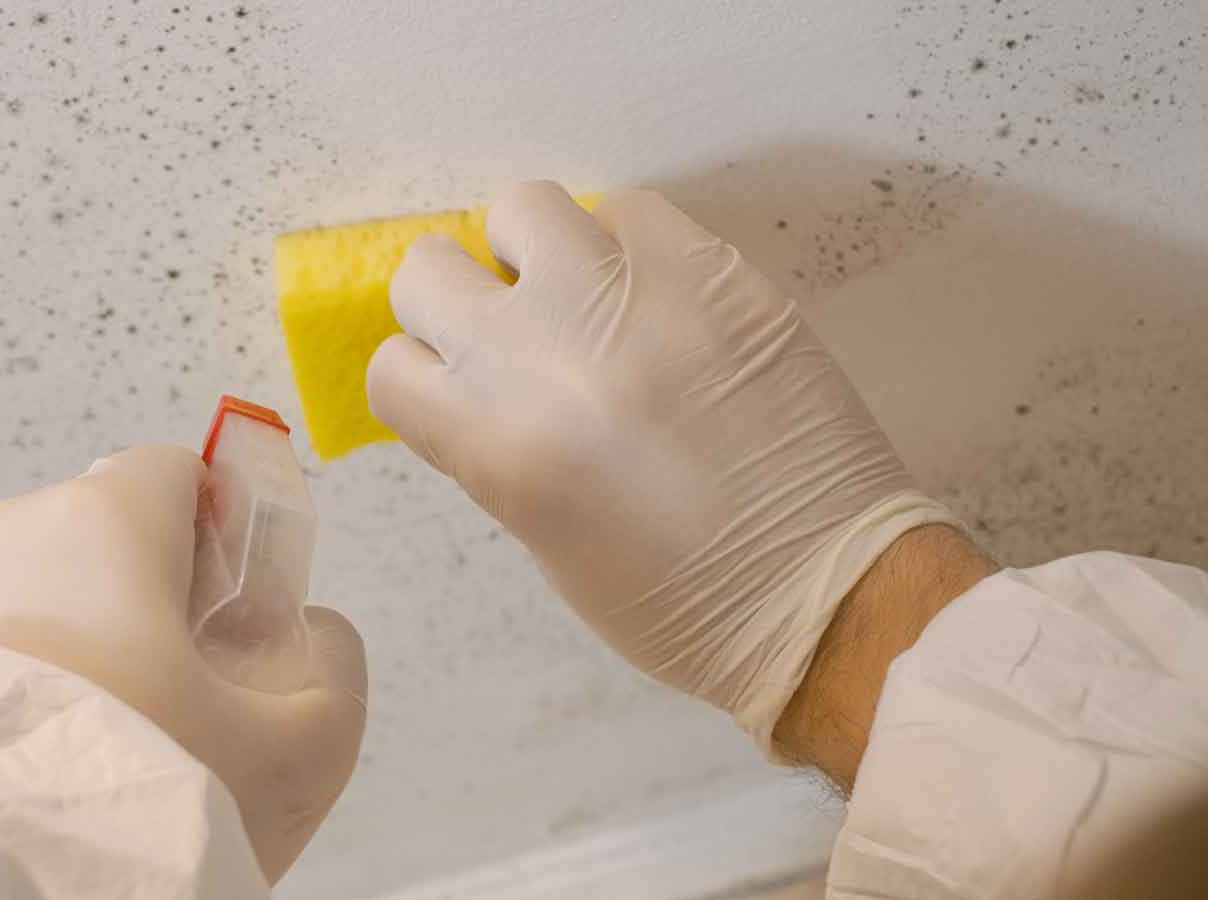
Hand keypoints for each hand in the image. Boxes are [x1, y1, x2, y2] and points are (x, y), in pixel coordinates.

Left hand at [0, 443, 366, 882]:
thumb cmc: (137, 790)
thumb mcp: (297, 747)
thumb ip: (336, 672)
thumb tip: (323, 637)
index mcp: (107, 518)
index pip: (179, 469)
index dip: (224, 531)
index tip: (237, 607)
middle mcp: (19, 532)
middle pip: (116, 532)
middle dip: (159, 596)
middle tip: (191, 688)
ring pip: (55, 587)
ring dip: (95, 642)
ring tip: (124, 735)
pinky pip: (0, 640)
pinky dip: (37, 680)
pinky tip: (61, 755)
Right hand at [367, 181, 954, 752]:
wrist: (823, 591)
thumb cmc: (676, 602)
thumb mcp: (544, 540)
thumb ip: (495, 447)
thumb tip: (487, 379)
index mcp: (492, 440)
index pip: (393, 364)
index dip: (424, 378)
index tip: (458, 389)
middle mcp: (543, 351)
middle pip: (427, 268)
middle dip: (457, 301)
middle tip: (510, 334)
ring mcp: (628, 295)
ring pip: (522, 207)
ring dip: (534, 253)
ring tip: (581, 297)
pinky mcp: (709, 269)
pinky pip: (630, 211)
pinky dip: (626, 248)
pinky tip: (655, 300)